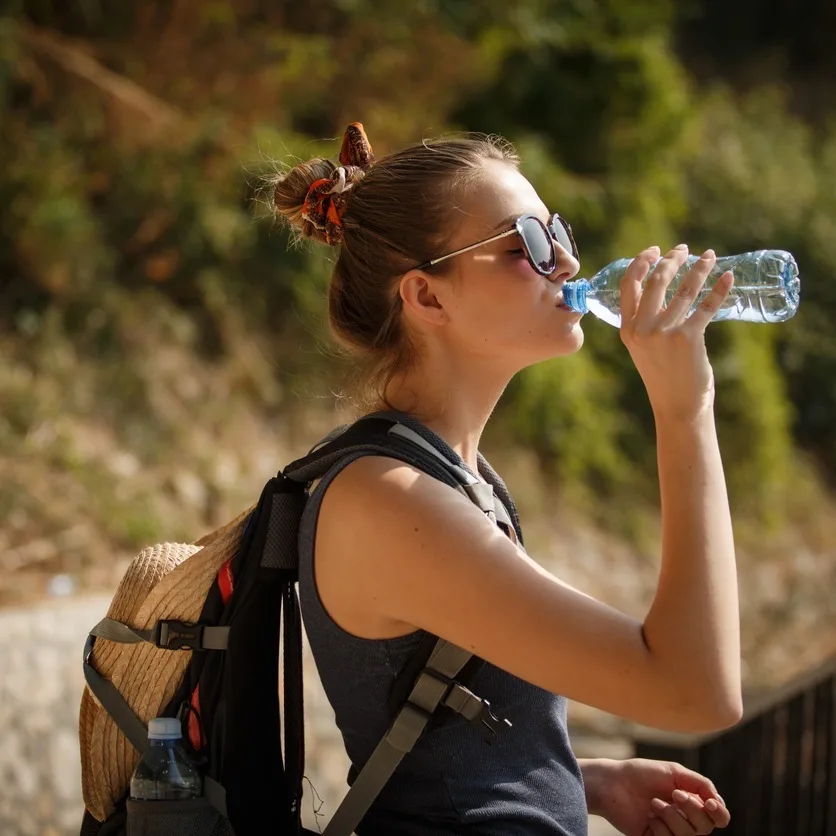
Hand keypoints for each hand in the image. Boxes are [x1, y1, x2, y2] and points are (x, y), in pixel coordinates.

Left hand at [586, 758, 729, 835]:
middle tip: (674, 795)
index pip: (718, 817)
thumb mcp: (674, 772)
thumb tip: (719, 801)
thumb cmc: (642, 773)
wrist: (614, 783)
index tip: (709, 804)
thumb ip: (700, 784)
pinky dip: (660, 828)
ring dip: (671, 817)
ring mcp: (671, 831)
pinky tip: (648, 816)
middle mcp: (685, 818)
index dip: (719, 814)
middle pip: (706, 827)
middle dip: (691, 810)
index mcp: (692, 801)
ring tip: (654, 803)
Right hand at [619, 244, 733, 422]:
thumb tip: (660, 288)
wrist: (676, 405)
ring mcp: (664, 333)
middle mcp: (642, 329)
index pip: (629, 285)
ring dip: (699, 268)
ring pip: (683, 289)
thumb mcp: (643, 348)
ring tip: (710, 256)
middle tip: (685, 250)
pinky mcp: (688, 338)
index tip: (656, 250)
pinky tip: (728, 277)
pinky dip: (719, 289)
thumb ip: (645, 322)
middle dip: (672, 259)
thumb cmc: (663, 376)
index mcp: (627, 330)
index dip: (642, 262)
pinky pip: (706, 306)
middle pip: (656, 281)